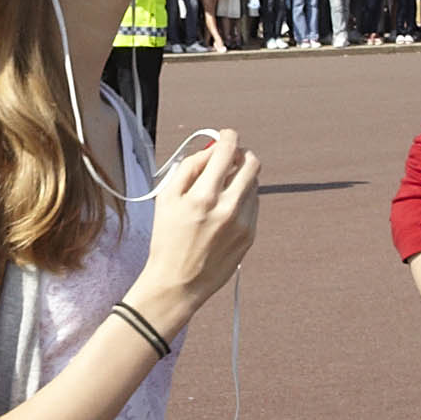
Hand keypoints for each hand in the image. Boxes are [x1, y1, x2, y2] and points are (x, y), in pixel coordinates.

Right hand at [139, 127, 262, 309]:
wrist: (178, 283)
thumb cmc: (167, 240)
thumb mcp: (166, 199)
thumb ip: (189, 167)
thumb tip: (210, 150)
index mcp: (203, 196)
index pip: (227, 151)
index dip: (228, 137)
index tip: (226, 136)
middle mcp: (227, 207)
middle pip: (251, 164)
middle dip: (241, 155)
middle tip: (230, 159)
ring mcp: (242, 223)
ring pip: (254, 184)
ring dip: (241, 179)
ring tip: (221, 191)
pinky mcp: (250, 235)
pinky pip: (254, 205)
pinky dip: (243, 199)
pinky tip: (225, 211)